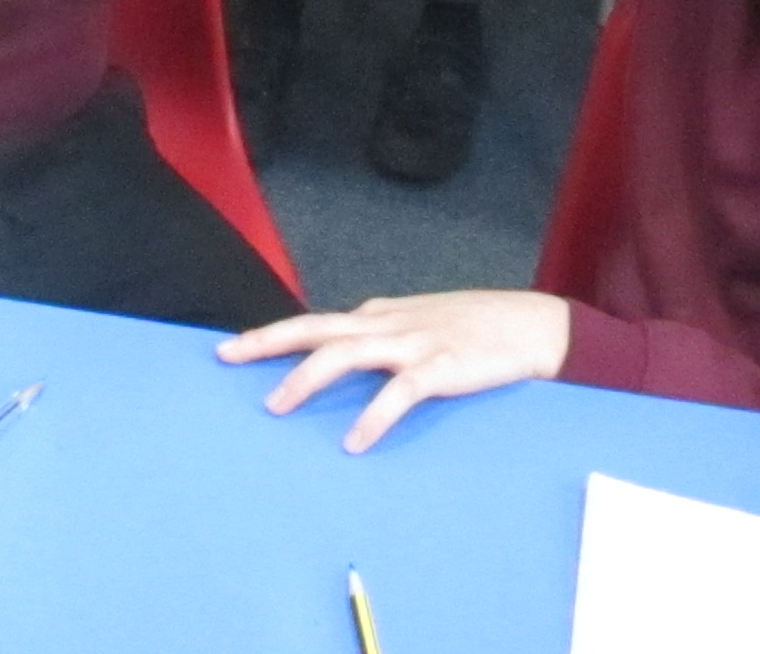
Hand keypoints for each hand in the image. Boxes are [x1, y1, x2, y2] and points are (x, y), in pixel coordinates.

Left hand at [217, 290, 572, 452]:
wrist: (532, 325)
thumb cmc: (474, 325)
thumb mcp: (418, 320)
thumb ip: (381, 327)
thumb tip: (346, 333)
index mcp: (378, 316)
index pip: (314, 324)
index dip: (271, 334)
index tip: (231, 348)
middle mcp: (387, 325)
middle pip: (315, 330)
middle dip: (268, 343)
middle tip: (227, 357)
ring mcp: (413, 344)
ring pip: (347, 355)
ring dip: (307, 379)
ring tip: (276, 406)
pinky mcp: (442, 368)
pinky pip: (400, 393)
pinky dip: (374, 417)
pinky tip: (354, 442)